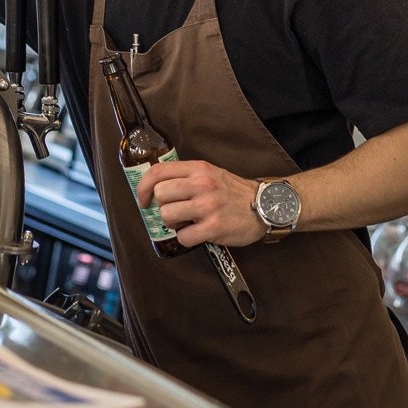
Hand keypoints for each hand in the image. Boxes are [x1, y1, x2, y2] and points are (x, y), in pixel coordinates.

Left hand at [136, 159, 268, 246]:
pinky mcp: (214, 227)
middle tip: (174, 212)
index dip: (143, 187)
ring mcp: (208, 206)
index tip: (143, 199)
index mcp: (199, 169)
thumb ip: (187, 176)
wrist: (264, 206)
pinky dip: (186, 238)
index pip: (158, 172)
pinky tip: (197, 233)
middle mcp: (202, 184)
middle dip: (162, 207)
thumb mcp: (211, 173)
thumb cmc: (234, 192)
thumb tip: (157, 187)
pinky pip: (183, 237)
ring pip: (167, 216)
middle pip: (160, 194)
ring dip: (173, 224)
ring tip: (187, 222)